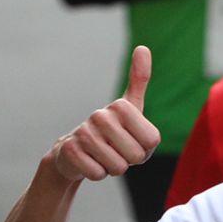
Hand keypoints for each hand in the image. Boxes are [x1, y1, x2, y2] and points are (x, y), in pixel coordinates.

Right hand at [49, 47, 161, 182]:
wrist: (75, 152)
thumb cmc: (111, 131)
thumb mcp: (131, 108)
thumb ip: (139, 79)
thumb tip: (143, 47)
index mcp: (121, 106)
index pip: (152, 141)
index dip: (146, 148)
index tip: (133, 140)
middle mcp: (101, 115)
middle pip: (135, 155)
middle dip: (129, 161)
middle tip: (117, 151)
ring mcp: (83, 132)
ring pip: (117, 167)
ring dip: (113, 168)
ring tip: (104, 156)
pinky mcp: (70, 151)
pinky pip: (98, 174)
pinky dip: (98, 174)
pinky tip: (90, 162)